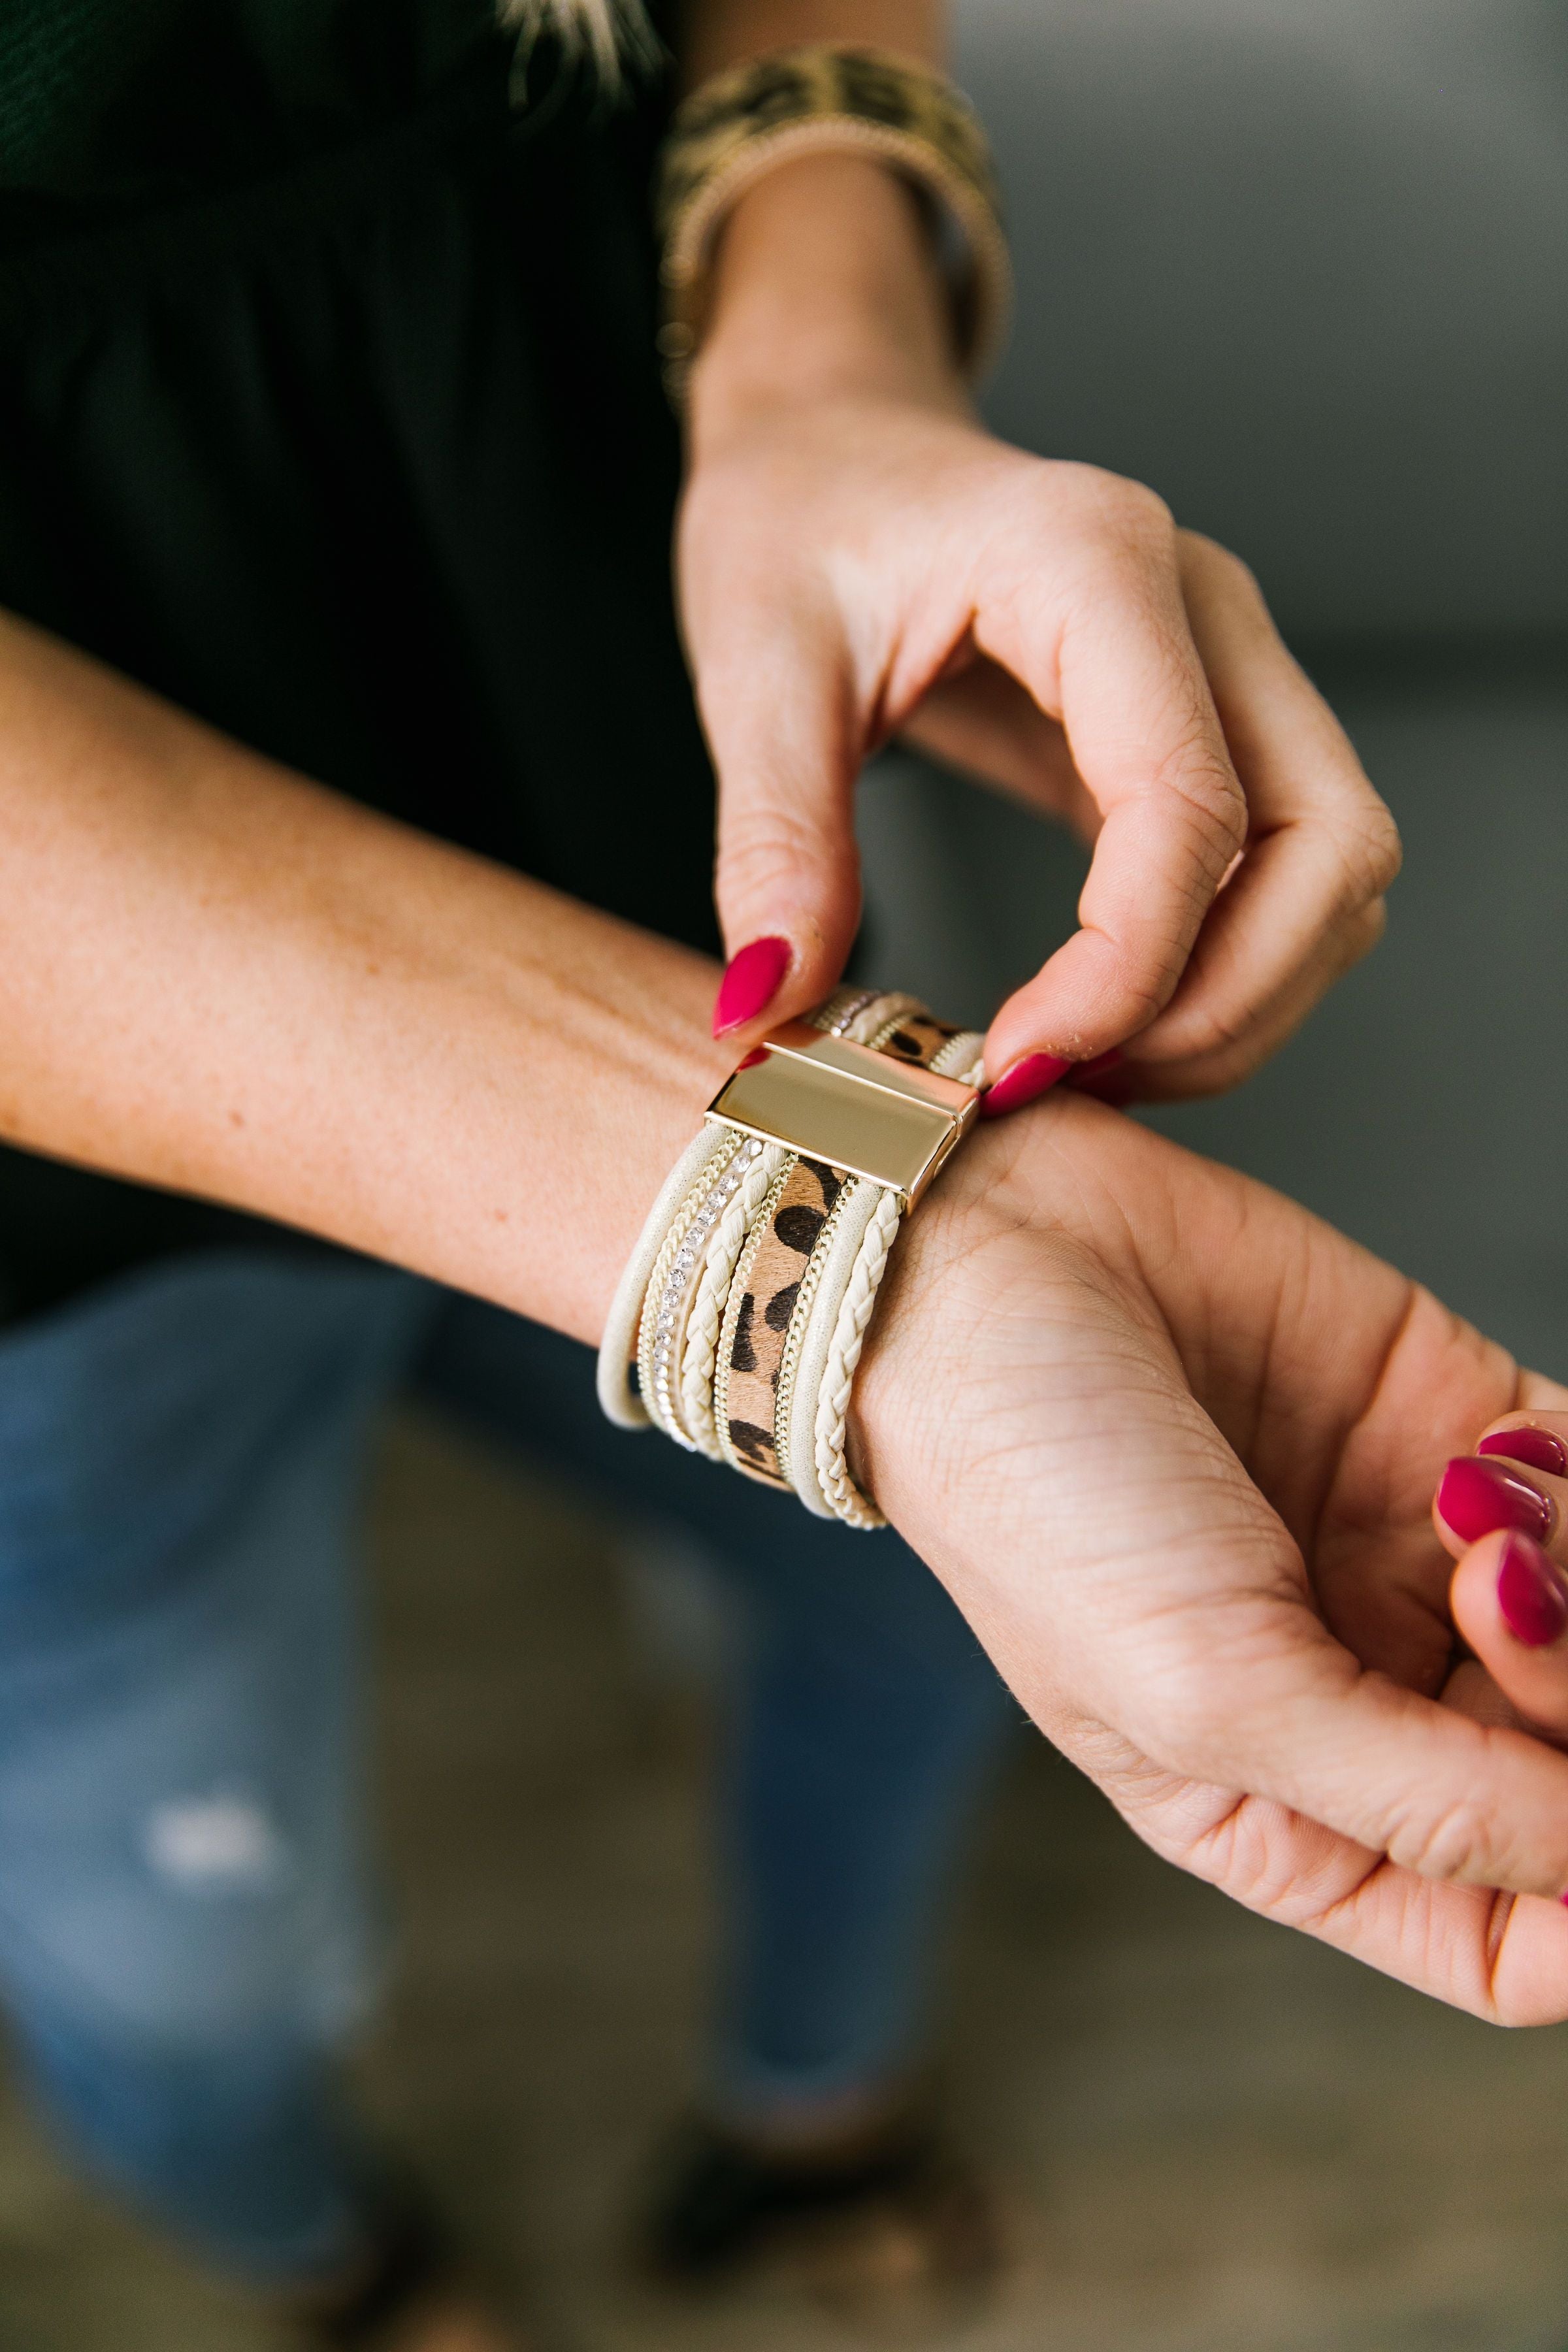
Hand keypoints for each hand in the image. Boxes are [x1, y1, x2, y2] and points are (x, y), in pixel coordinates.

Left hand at [681, 158, 1399, 1101]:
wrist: (834, 444)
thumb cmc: (800, 519)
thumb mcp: (755, 669)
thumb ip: (776, 840)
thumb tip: (772, 1008)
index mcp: (1094, 561)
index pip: (1188, 806)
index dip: (1125, 969)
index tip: (1011, 1066)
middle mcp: (1203, 608)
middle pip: (1328, 847)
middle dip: (1225, 1004)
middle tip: (1071, 1082)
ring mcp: (1230, 666)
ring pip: (1337, 871)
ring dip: (1245, 1000)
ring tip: (1089, 1066)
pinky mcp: (1217, 726)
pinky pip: (1286, 873)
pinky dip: (1227, 969)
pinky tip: (1107, 1019)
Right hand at [853, 1094, 1567, 2020]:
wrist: (991, 1259)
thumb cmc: (1036, 1497)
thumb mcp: (1210, 1697)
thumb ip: (1423, 1805)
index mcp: (1285, 1818)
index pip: (1499, 1940)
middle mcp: (1367, 1699)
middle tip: (1494, 1603)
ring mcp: (1416, 1563)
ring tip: (1468, 1512)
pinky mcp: (1451, 1428)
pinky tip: (1482, 1459)